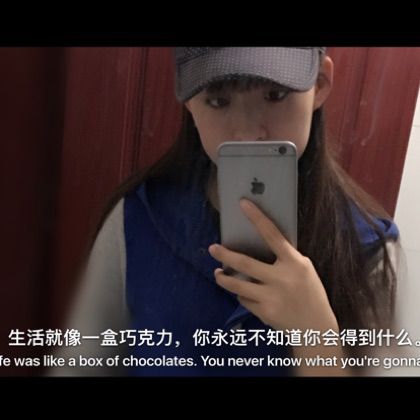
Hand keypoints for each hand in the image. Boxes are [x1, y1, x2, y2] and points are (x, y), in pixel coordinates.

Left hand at [208, 198, 338, 332]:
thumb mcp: (304, 270)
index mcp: (294, 263)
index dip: (257, 218)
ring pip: (237, 284)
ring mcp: (272, 297)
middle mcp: (282, 278)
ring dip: (223, 278)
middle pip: (245, 263)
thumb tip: (258, 244)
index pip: (273, 235)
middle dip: (225, 255)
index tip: (243, 204)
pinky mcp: (264, 312)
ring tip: (217, 273)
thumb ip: (285, 258)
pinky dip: (242, 295)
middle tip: (212, 248)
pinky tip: (246, 295)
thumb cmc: (310, 293)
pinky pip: (244, 299)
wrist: (316, 328)